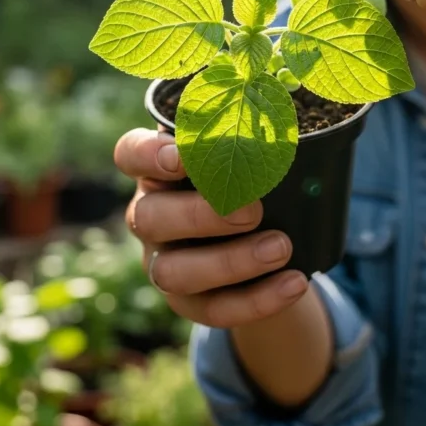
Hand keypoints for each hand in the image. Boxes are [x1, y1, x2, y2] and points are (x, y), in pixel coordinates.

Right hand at [114, 129, 307, 327]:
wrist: (264, 246)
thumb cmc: (252, 183)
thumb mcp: (250, 156)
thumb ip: (254, 138)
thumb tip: (290, 117)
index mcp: (158, 171)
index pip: (130, 154)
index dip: (146, 155)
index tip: (179, 155)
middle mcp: (150, 217)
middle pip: (148, 218)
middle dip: (199, 215)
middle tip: (253, 209)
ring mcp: (163, 263)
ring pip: (174, 273)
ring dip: (230, 262)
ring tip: (282, 247)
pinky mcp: (189, 304)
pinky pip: (214, 309)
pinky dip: (257, 299)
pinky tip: (295, 282)